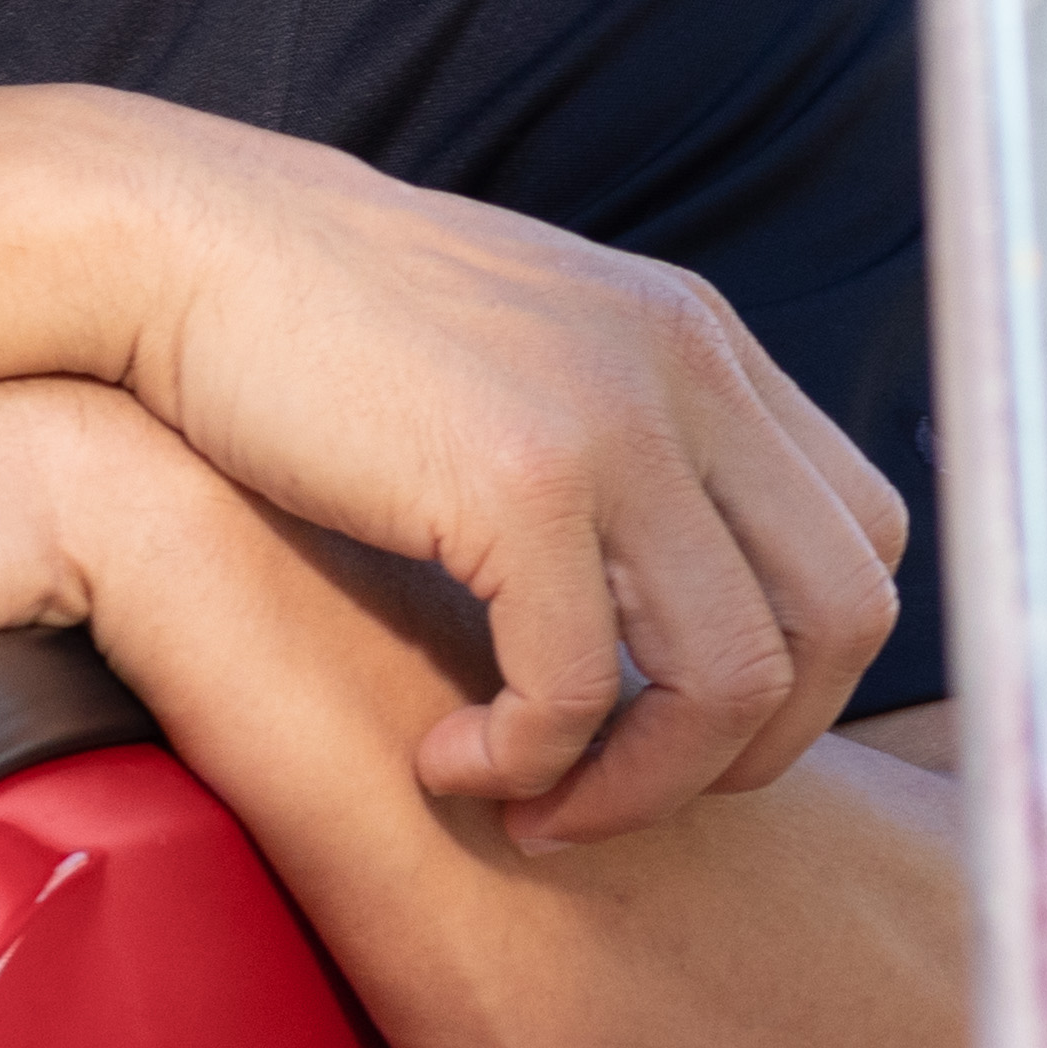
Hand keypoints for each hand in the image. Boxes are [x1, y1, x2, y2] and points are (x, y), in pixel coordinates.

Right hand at [65, 94, 909, 846]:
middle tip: (622, 798)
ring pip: (735, 672)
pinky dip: (527, 763)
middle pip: (846, 614)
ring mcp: (616, 418)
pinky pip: (578, 687)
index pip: (867, 536)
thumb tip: (660, 587)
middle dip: (752, 750)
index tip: (678, 728)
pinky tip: (447, 762)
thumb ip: (617, 440)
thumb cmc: (317, 325)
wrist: (179, 242)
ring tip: (535, 806)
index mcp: (704, 342)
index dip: (803, 667)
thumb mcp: (521, 351)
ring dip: (644, 785)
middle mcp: (691, 368)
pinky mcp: (518, 478)